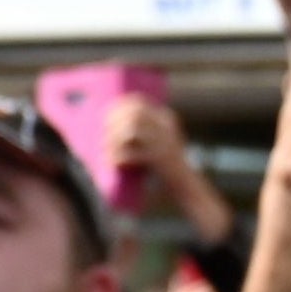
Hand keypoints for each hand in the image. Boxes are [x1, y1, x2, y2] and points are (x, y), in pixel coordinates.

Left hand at [106, 96, 234, 241]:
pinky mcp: (161, 160)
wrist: (187, 188)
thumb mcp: (158, 144)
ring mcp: (165, 143)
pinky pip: (134, 153)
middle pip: (133, 115)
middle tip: (102, 134)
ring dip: (114, 139)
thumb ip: (141, 134)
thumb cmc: (166, 167)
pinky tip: (113, 161)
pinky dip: (120, 157)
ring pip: (131, 131)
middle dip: (113, 122)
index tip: (106, 113)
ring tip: (105, 149)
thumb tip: (107, 128)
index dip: (119, 105)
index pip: (139, 103)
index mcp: (166, 120)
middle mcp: (167, 128)